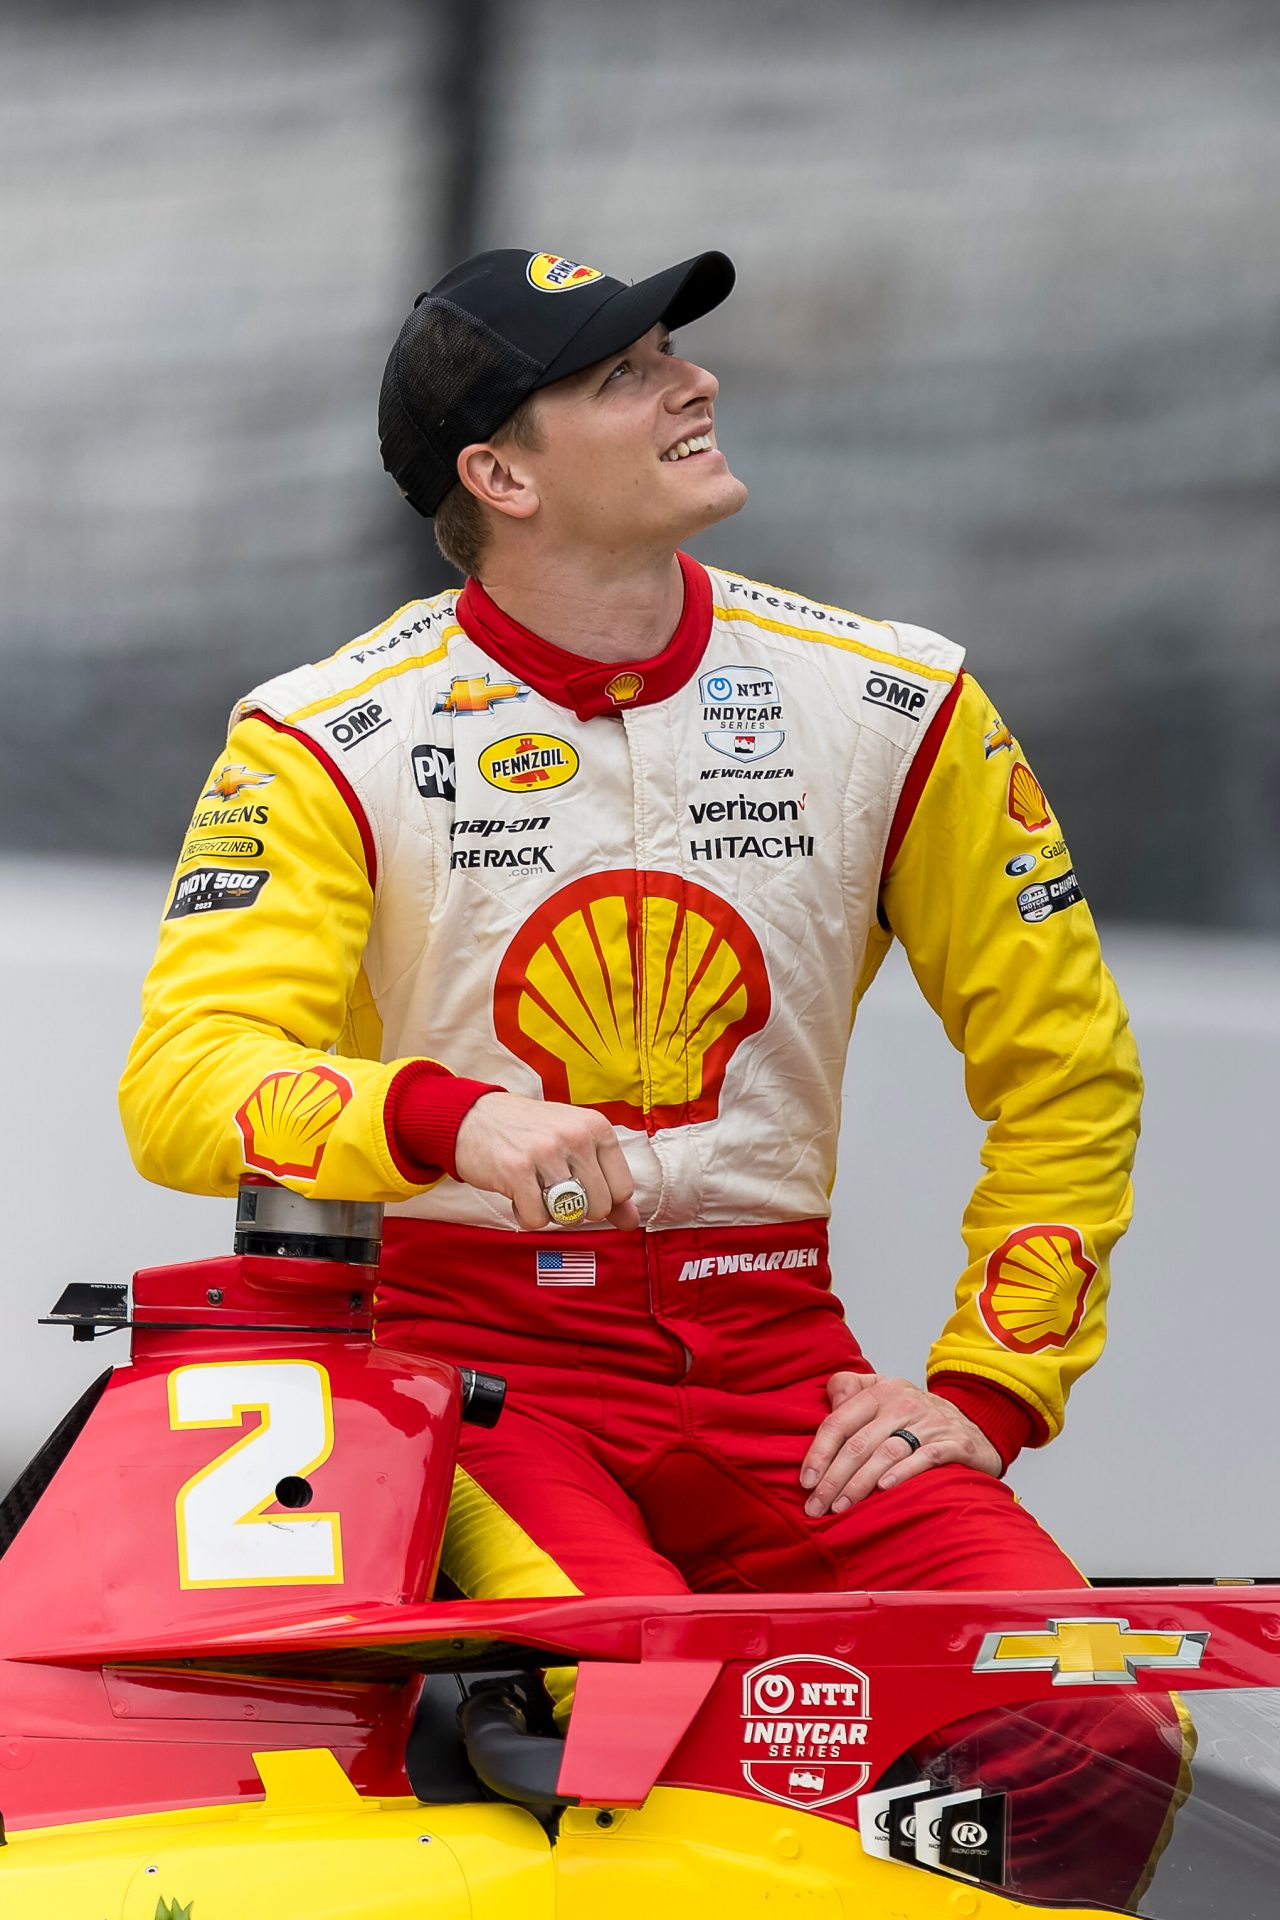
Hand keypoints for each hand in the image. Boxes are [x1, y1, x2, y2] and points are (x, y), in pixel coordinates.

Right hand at [454, 1091, 640, 1231]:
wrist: (474, 1117)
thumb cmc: (530, 1134)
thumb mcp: (575, 1147)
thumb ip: (607, 1183)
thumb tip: (633, 1221)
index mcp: (596, 1126)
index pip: (622, 1189)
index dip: (601, 1198)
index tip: (579, 1185)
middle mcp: (575, 1136)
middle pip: (599, 1207)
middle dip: (576, 1210)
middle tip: (553, 1189)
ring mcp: (546, 1152)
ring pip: (570, 1215)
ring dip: (550, 1212)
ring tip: (535, 1190)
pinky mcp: (516, 1170)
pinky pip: (537, 1219)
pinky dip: (526, 1216)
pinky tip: (517, 1194)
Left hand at [799, 1371, 1000, 1515]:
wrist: (977, 1424)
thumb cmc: (916, 1418)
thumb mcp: (884, 1396)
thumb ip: (852, 1393)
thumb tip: (829, 1400)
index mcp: (880, 1392)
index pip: (840, 1421)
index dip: (819, 1452)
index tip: (805, 1481)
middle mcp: (904, 1403)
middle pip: (859, 1443)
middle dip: (833, 1478)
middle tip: (817, 1506)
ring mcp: (931, 1422)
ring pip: (887, 1453)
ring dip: (860, 1483)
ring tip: (841, 1508)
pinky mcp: (955, 1443)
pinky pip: (925, 1458)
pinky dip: (903, 1473)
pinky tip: (884, 1489)